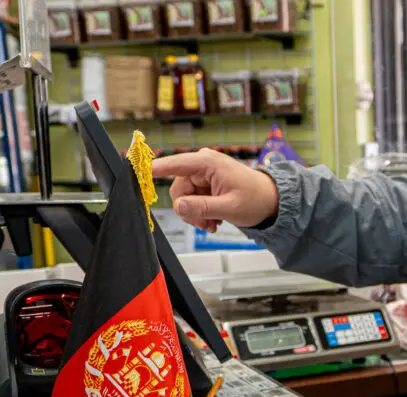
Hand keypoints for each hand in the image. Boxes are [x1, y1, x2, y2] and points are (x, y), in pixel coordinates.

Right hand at [150, 148, 279, 232]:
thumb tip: (180, 206)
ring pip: (184, 199)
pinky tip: (214, 220)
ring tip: (213, 223)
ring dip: (196, 215)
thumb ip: (203, 207)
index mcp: (208, 163)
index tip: (136, 170)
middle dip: (190, 210)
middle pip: (178, 190)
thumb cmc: (256, 199)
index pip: (175, 164)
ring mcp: (202, 175)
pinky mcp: (204, 185)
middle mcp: (202, 165)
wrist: (270, 201)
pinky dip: (200, 213)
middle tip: (206, 224)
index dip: (155, 169)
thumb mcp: (230, 207)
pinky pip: (192, 201)